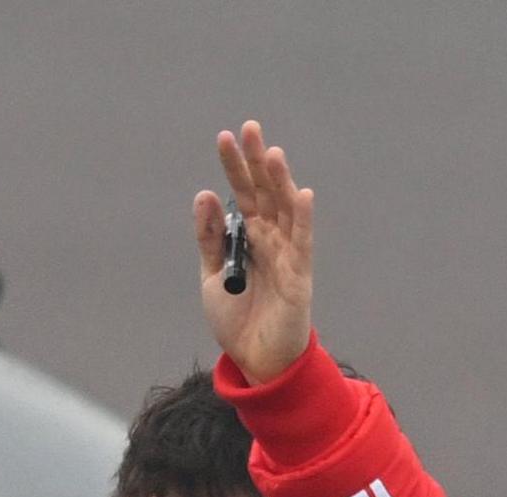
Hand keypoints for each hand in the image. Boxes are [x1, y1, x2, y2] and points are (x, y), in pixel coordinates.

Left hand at [193, 120, 314, 383]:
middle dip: (256, 161)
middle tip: (248, 128)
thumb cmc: (236, 318)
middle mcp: (271, 239)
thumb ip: (209, 237)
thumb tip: (204, 195)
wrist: (253, 358)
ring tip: (271, 152)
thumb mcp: (210, 274)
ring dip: (279, 180)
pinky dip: (303, 218)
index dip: (235, 166)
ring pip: (285, 210)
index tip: (226, 137)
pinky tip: (302, 194)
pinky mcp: (299, 275)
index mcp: (249, 237)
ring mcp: (287, 254)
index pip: (242, 193)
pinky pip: (303, 243)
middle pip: (264, 193)